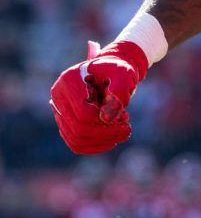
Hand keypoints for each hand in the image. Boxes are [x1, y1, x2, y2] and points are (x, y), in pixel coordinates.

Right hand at [49, 40, 147, 154]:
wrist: (112, 72)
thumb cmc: (119, 71)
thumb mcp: (125, 73)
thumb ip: (119, 90)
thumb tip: (106, 119)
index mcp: (69, 81)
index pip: (83, 113)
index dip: (106, 120)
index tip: (125, 116)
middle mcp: (58, 97)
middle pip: (78, 128)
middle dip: (106, 132)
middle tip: (126, 128)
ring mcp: (59, 111)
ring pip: (75, 139)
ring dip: (102, 141)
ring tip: (122, 131)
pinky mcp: (65, 123)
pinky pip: (75, 143)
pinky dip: (95, 146)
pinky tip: (113, 140)